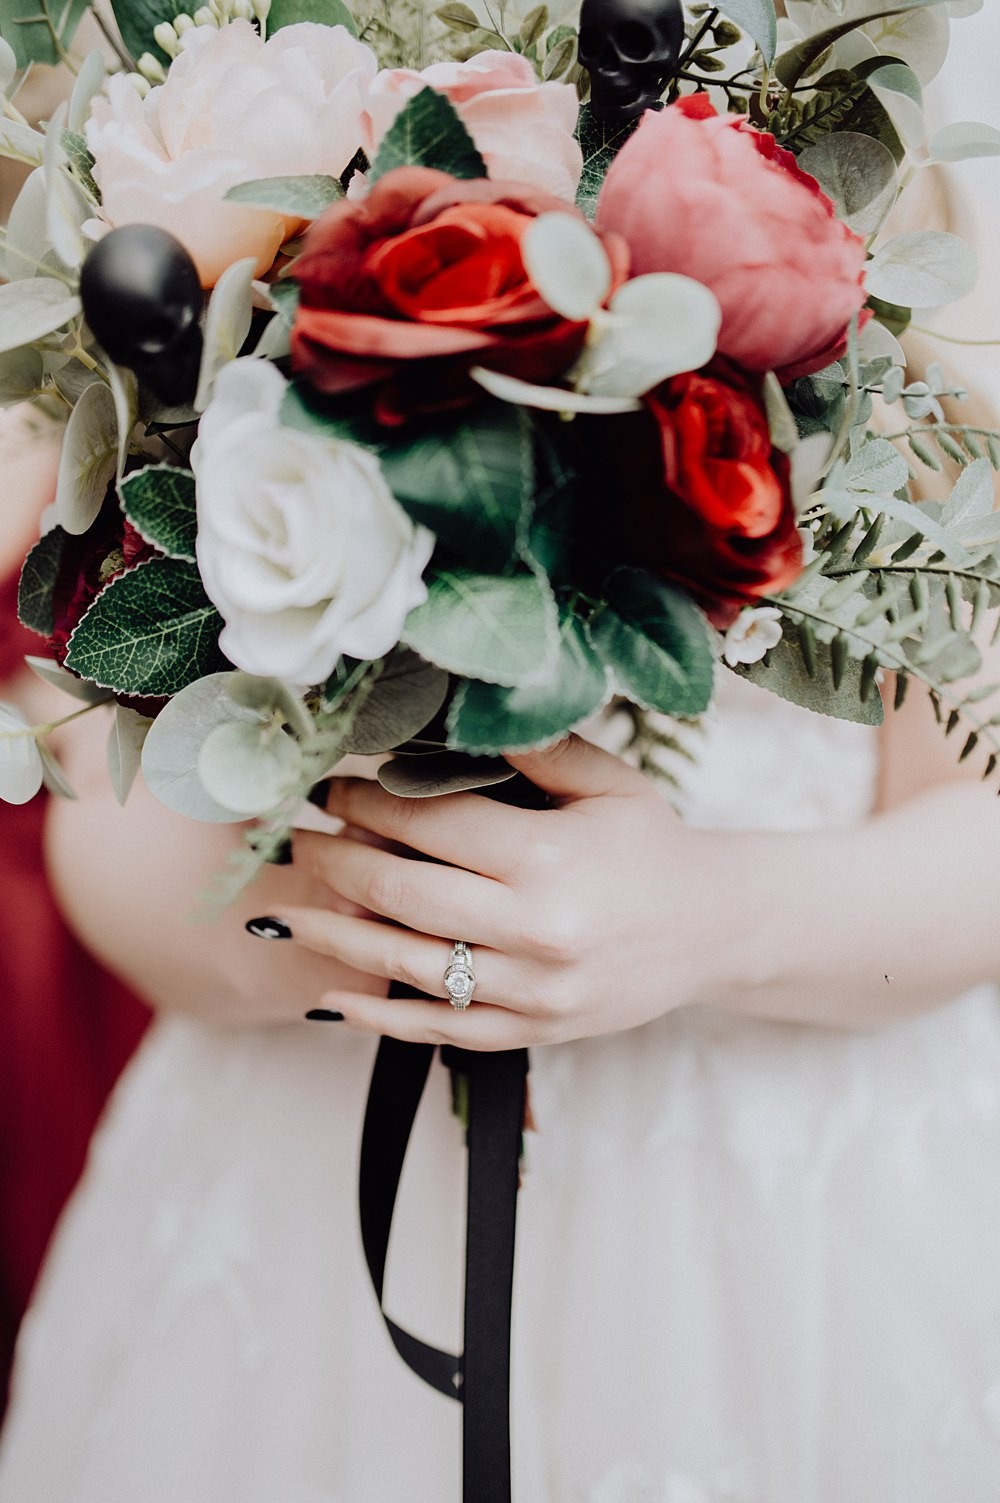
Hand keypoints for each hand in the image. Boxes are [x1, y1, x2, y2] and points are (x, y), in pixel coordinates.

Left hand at [284, 735, 726, 1049]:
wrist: (713, 930)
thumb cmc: (651, 845)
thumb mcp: (606, 781)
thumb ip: (533, 748)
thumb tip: (451, 714)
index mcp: (550, 856)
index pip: (433, 823)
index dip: (368, 803)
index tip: (330, 789)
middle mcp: (537, 929)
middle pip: (404, 894)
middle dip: (335, 863)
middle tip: (294, 840)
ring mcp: (533, 990)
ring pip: (408, 966)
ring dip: (334, 937)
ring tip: (283, 911)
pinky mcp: (533, 1031)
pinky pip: (441, 1031)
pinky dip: (380, 1018)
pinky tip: (332, 999)